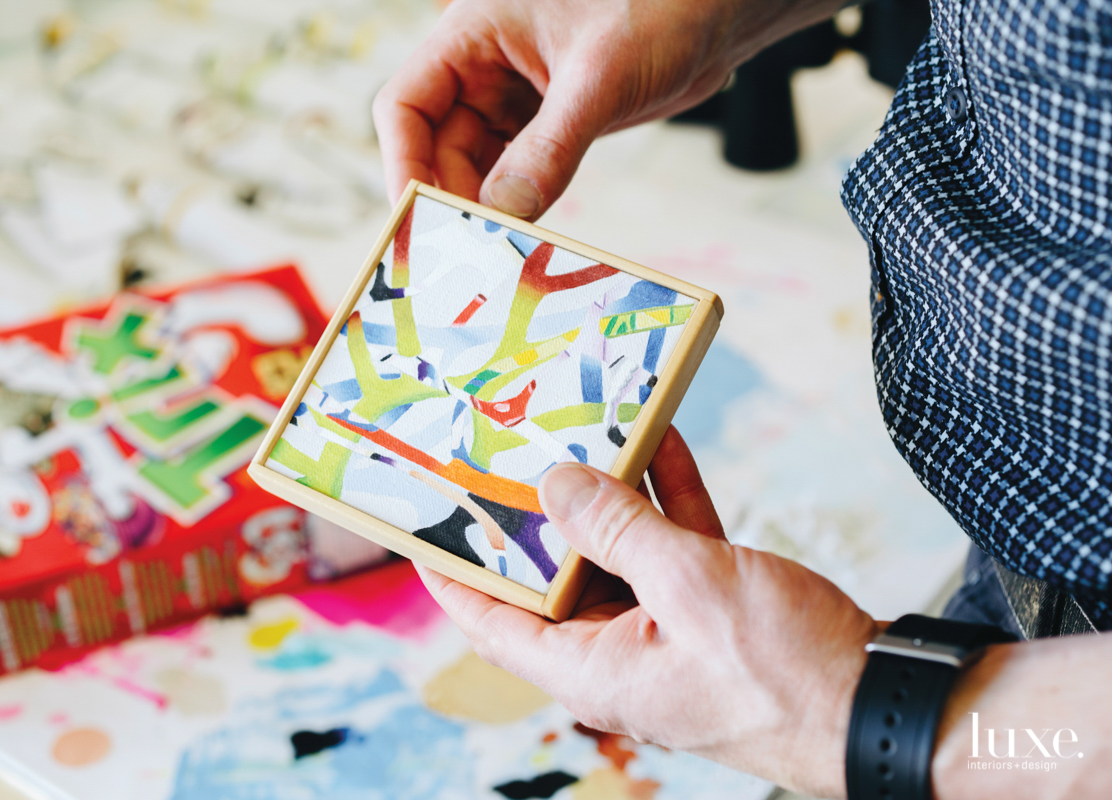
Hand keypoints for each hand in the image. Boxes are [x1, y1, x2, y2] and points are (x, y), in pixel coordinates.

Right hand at [373, 0, 844, 218]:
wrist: (720, 15)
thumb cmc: (661, 8)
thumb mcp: (596, 79)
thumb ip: (548, 149)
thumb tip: (504, 216)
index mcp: (472, 33)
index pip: (406, 106)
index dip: (402, 164)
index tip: (417, 219)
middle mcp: (484, 66)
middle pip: (436, 146)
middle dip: (449, 199)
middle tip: (466, 255)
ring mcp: (515, 97)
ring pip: (475, 166)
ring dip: (483, 210)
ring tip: (494, 255)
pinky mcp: (548, 123)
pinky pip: (515, 173)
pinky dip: (516, 205)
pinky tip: (523, 237)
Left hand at [416, 427, 877, 797]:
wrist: (880, 704)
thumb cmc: (784, 668)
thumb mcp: (688, 584)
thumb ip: (617, 529)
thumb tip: (554, 487)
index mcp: (592, 668)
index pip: (494, 624)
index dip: (453, 578)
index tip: (424, 529)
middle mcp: (619, 654)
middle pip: (555, 580)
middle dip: (537, 517)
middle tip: (508, 456)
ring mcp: (666, 633)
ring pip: (619, 554)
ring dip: (608, 495)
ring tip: (583, 432)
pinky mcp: (711, 613)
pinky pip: (673, 548)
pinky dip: (665, 500)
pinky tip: (660, 444)